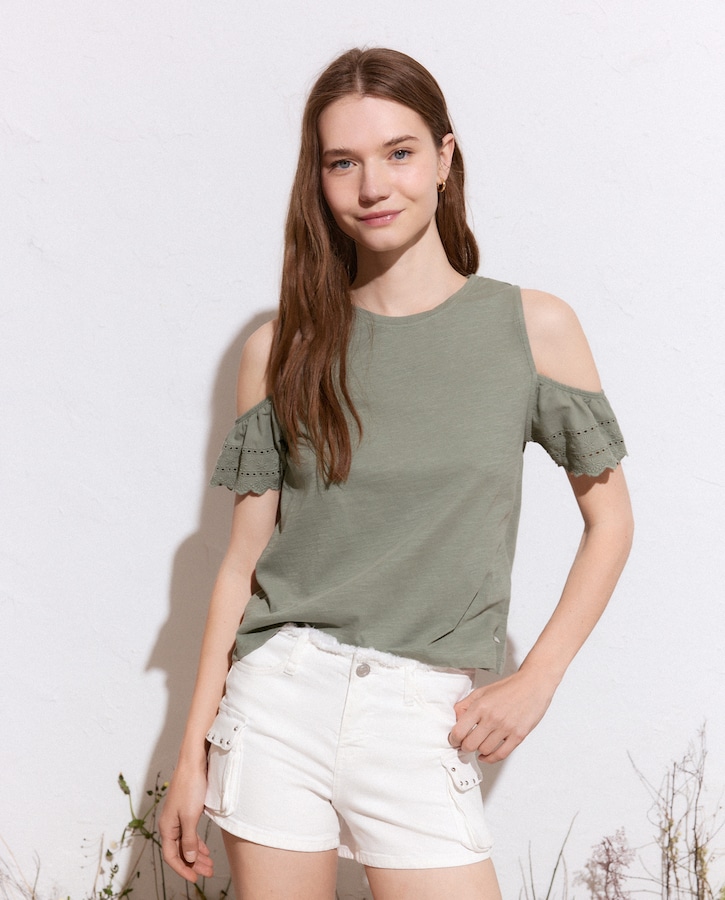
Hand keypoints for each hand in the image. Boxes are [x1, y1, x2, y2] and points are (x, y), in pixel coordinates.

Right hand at [159, 765, 214, 881]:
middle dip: (193, 864)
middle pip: (180, 851)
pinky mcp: (186, 811)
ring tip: (209, 864)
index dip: (183, 869)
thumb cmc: (190, 786)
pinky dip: (197, 843)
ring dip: (197, 854)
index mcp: (167, 827)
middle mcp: (170, 824)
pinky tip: (204, 849)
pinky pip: (190, 833)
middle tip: (208, 872)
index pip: (171, 856)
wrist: (193, 763)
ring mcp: (178, 818)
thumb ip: (189, 840)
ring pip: (186, 843)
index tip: (195, 878)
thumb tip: (189, 859)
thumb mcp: (190, 817)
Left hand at [447, 669, 556, 762]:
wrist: (532, 685)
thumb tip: (454, 720)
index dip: (453, 739)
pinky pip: (501, 754)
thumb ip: (465, 705)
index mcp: (480, 706)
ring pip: (484, 750)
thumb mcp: (481, 692)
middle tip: (465, 744)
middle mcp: (492, 718)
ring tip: (479, 744)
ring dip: (479, 750)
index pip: (459, 731)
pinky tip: (486, 755)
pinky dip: (490, 758)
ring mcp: (506, 728)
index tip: (454, 739)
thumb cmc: (507, 688)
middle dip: (465, 747)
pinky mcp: (518, 735)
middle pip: (470, 745)